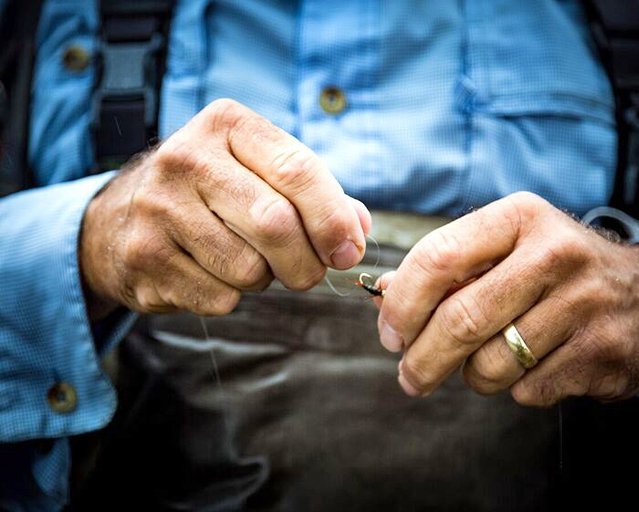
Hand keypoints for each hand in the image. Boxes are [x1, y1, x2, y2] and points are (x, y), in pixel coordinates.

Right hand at [80, 99, 369, 318]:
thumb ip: (316, 195)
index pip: (297, 170)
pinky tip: (211, 273)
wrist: (121, 217)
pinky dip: (231, 297)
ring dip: (264, 279)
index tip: (348, 251)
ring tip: (246, 261)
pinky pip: (219, 298)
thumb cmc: (214, 193)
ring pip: (249, 269)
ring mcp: (158, 207)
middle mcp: (185, 157)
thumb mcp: (261, 172)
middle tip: (308, 273)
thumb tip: (357, 232)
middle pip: (275, 223)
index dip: (333, 219)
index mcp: (226, 124)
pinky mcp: (144, 257)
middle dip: (306, 262)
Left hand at [376, 192, 638, 404]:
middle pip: (461, 319)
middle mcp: (555, 253)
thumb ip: (448, 267)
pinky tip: (536, 364)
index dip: (402, 303)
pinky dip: (516, 387)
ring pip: (491, 363)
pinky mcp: (604, 352)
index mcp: (520, 217)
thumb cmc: (556, 271)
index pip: (438, 257)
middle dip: (423, 359)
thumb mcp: (508, 247)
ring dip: (473, 375)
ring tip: (485, 363)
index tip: (389, 334)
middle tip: (409, 378)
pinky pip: (528, 389)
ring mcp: (585, 303)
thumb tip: (381, 294)